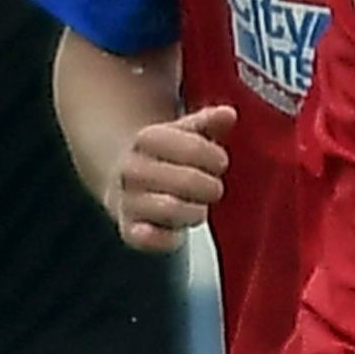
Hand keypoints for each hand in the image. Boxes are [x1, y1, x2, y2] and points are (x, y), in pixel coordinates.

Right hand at [113, 104, 233, 250]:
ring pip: (170, 209)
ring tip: (199, 207)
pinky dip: (168, 238)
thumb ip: (208, 123)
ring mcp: (127, 200)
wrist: (126, 181)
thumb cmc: (166, 157)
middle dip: (209, 187)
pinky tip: (178, 230)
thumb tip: (228, 114)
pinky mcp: (128, 230)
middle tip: (214, 188)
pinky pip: (149, 239)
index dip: (213, 157)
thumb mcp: (185, 133)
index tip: (221, 162)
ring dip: (195, 211)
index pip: (191, 147)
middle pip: (185, 180)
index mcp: (146, 139)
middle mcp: (132, 169)